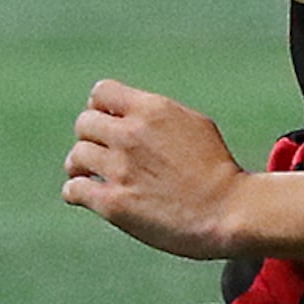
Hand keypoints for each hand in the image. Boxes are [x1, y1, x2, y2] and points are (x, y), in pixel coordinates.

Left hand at [61, 80, 247, 259]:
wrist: (230, 211)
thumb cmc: (218, 170)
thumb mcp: (193, 124)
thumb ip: (156, 115)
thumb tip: (131, 112)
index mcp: (151, 110)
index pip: (101, 92)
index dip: (100, 107)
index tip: (109, 123)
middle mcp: (130, 134)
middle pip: (84, 124)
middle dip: (91, 137)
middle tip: (102, 153)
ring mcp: (120, 168)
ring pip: (77, 156)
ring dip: (80, 166)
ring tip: (90, 175)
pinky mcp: (114, 202)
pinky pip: (73, 189)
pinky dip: (76, 191)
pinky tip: (86, 195)